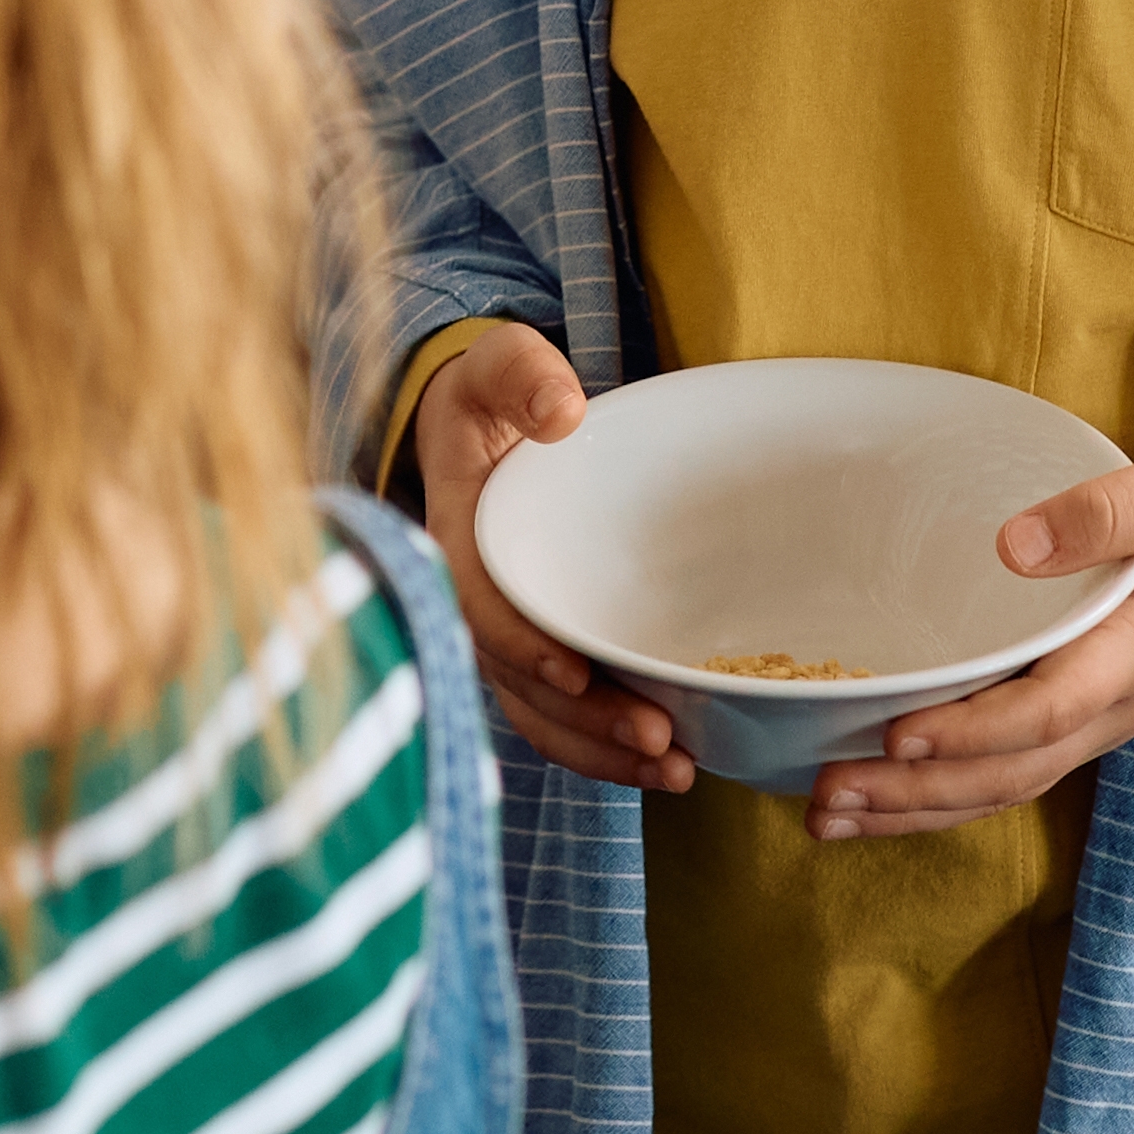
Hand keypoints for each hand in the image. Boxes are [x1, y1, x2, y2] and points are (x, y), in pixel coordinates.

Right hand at [412, 326, 690, 793]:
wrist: (485, 427)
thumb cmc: (494, 395)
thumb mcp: (499, 363)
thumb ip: (523, 374)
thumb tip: (561, 411)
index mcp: (455, 537)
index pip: (477, 606)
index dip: (520, 645)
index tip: (576, 671)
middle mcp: (471, 600)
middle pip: (516, 681)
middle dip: (584, 721)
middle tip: (660, 739)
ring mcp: (503, 634)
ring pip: (540, 715)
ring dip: (602, 752)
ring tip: (678, 770)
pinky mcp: (536, 653)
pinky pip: (559, 718)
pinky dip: (603, 750)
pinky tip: (665, 765)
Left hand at [794, 439, 1133, 842]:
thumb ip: (1111, 510)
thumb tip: (1016, 546)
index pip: (1049, 708)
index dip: (971, 729)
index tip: (896, 733)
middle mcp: (1122, 702)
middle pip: (1013, 770)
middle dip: (918, 792)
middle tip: (826, 799)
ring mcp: (1109, 717)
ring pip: (1010, 784)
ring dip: (920, 808)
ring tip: (830, 816)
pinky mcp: (1095, 711)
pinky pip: (1019, 769)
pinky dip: (950, 793)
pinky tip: (890, 796)